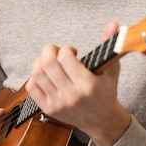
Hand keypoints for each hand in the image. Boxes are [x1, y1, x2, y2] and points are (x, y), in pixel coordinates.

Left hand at [25, 22, 130, 145]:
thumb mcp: (111, 68)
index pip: (65, 58)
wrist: (101, 120)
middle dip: (49, 50)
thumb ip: (111, 45)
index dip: (66, 49)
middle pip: (47, 64)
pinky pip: (32, 87)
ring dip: (40, 61)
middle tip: (56, 51)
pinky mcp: (48, 109)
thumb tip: (113, 25)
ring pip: (37, 74)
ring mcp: (58, 103)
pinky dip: (35, 76)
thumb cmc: (106, 92)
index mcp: (88, 85)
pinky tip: (46, 74)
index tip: (72, 52)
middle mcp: (71, 95)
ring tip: (50, 61)